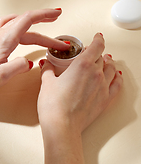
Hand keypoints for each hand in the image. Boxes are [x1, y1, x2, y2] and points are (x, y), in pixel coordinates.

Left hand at [0, 8, 68, 94]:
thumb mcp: (0, 76)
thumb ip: (18, 66)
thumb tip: (30, 62)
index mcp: (5, 40)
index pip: (28, 20)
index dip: (44, 15)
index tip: (57, 13)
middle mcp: (0, 35)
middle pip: (27, 23)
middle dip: (45, 22)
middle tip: (57, 21)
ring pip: (18, 23)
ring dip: (33, 21)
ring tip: (43, 23)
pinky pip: (10, 26)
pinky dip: (20, 24)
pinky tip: (21, 28)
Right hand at [38, 33, 122, 163]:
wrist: (62, 126)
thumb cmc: (54, 105)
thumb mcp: (47, 82)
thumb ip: (48, 69)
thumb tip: (46, 63)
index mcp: (83, 65)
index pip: (97, 46)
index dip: (98, 39)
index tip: (97, 37)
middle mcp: (96, 73)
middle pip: (102, 57)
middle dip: (97, 53)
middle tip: (91, 53)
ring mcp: (103, 87)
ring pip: (111, 68)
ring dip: (108, 63)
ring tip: (105, 61)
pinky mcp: (105, 99)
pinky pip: (117, 84)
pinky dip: (117, 77)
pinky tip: (116, 75)